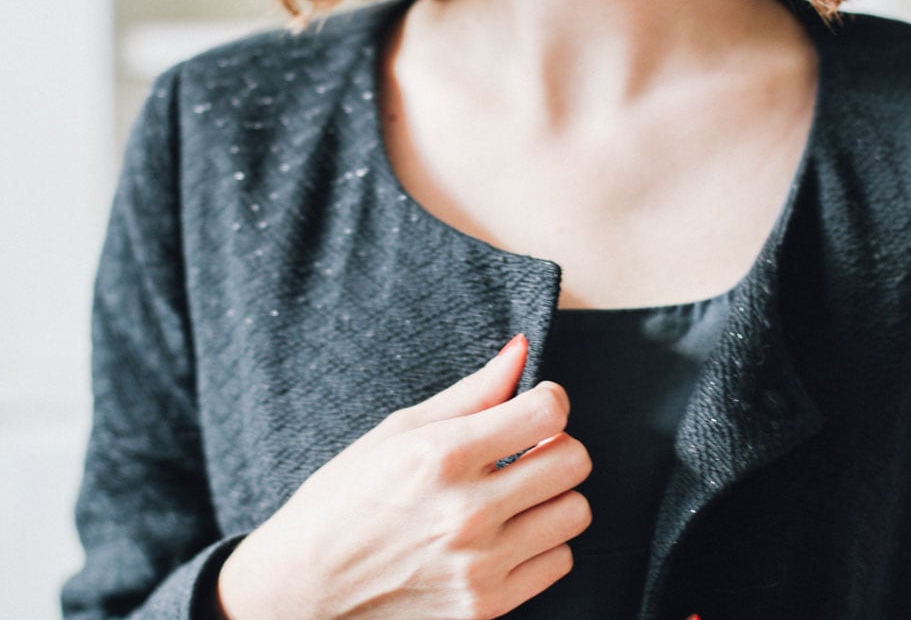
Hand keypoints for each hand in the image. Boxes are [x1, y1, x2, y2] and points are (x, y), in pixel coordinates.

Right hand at [215, 335, 591, 619]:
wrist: (301, 590)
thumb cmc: (342, 500)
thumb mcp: (396, 431)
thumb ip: (470, 393)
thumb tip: (520, 351)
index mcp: (442, 455)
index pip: (549, 412)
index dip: (550, 401)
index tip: (534, 408)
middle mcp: (467, 510)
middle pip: (574, 460)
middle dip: (556, 446)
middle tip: (526, 452)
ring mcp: (479, 564)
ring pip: (575, 511)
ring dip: (553, 497)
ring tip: (515, 495)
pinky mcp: (485, 605)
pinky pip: (559, 560)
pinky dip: (542, 544)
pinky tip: (506, 535)